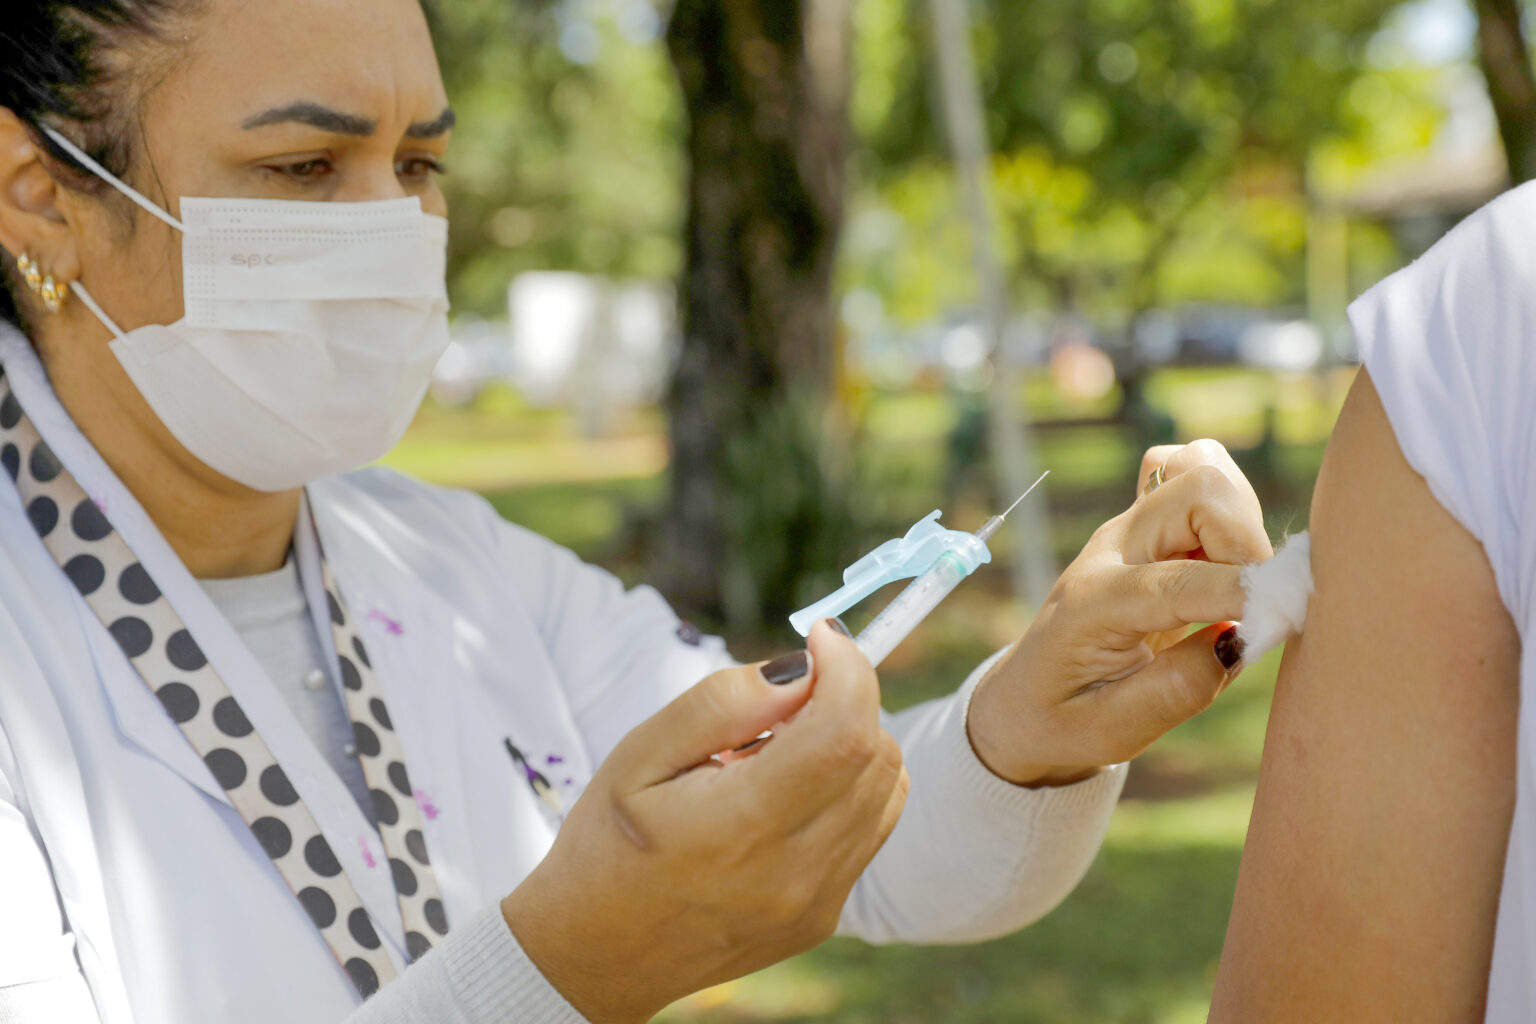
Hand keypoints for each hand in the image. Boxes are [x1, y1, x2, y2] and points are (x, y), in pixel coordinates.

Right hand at [501, 621, 907, 1023]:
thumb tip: (799, 668)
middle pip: (875, 752)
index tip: (820, 637)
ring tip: (776, 750)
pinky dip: (849, 786)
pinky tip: (790, 788)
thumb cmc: (608, 844)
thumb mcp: (639, 756)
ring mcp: (816, 902)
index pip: (844, 732)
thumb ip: (722, 704)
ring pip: (887, 786)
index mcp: (739, 827)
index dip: (848, 668)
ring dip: (850, 742)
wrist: (597, 954)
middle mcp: (793, 872)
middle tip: (782, 698)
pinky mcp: (824, 915)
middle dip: (846, 698)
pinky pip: (872, 826)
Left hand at [968, 439, 1272, 785]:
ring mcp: (1130, 528)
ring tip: (1235, 582)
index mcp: (1093, 602)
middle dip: (1247, 541)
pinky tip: (1225, 563)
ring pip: (1203, 467)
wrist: (1023, 701)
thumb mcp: (1112, 731)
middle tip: (1252, 602)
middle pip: (1200, 487)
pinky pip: (1196, 476)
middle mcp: (1111, 550)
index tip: (1284, 621)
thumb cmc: (1063, 719)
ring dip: (1242, 520)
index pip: (1179, 580)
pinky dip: (1232, 510)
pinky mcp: (1148, 525)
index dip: (1243, 594)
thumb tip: (1241, 640)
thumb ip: (1178, 689)